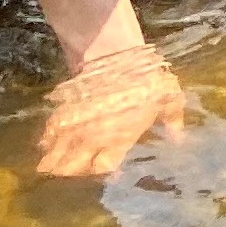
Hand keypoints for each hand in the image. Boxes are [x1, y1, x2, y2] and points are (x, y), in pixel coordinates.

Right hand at [36, 37, 191, 178]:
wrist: (113, 53)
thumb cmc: (145, 78)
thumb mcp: (168, 97)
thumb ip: (172, 120)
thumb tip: (179, 139)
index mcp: (119, 139)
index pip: (103, 167)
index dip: (105, 172)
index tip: (111, 172)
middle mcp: (93, 139)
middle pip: (73, 168)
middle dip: (73, 173)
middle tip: (78, 171)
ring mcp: (74, 127)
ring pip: (55, 157)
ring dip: (54, 163)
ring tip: (56, 166)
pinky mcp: (61, 112)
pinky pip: (46, 135)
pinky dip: (46, 143)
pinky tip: (48, 146)